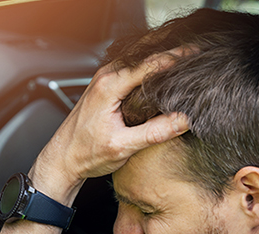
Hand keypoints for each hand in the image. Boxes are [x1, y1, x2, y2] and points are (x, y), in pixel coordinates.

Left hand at [31, 51, 189, 200]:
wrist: (62, 159)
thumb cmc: (84, 154)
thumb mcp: (123, 147)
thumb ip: (154, 133)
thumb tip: (183, 120)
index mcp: (109, 87)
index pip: (149, 63)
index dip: (176, 56)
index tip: (197, 53)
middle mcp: (105, 77)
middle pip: (144, 52)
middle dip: (171, 48)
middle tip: (197, 49)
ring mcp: (104, 79)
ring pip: (137, 58)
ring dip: (160, 54)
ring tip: (186, 56)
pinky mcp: (105, 86)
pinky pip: (131, 67)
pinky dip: (148, 64)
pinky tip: (163, 70)